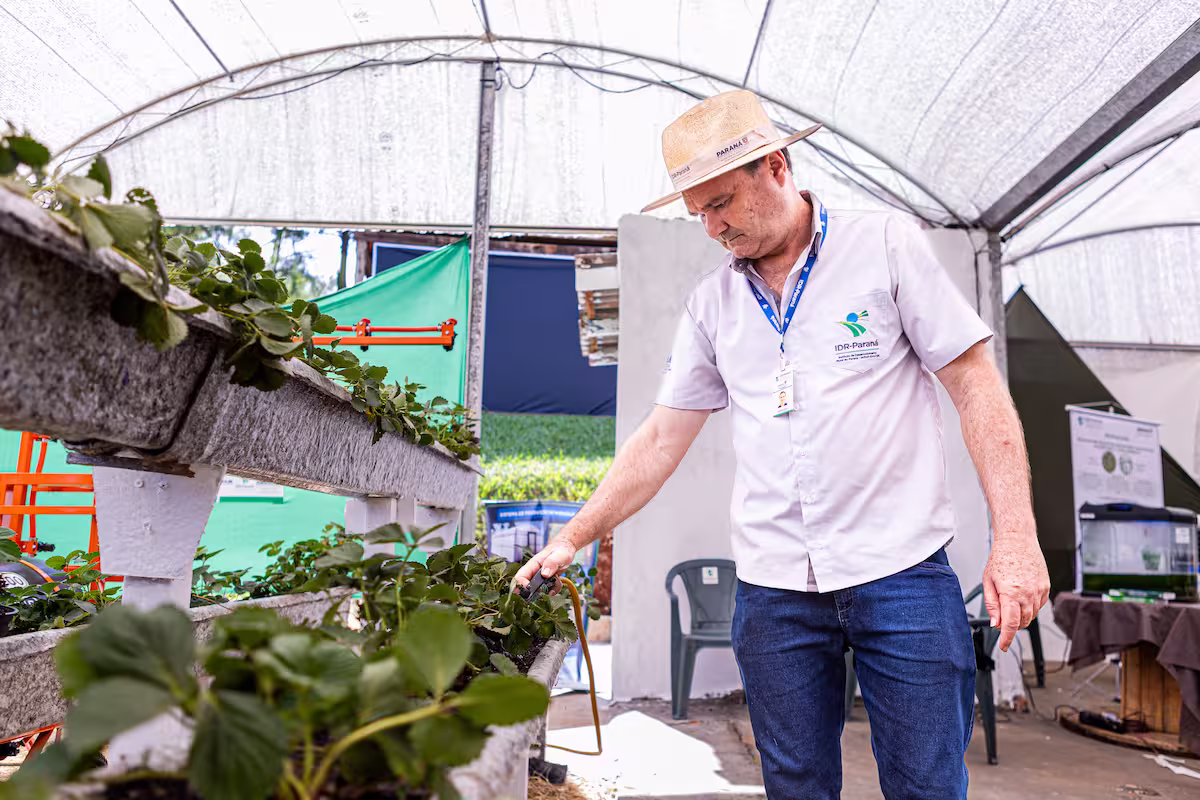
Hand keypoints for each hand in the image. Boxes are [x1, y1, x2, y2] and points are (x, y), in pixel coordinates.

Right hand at [514, 539, 577, 591]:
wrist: (566, 549)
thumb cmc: (560, 549)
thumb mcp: (558, 555)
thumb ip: (551, 563)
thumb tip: (544, 575)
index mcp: (532, 565)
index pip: (520, 577)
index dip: (521, 585)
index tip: (530, 589)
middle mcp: (534, 573)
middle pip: (526, 588)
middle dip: (535, 592)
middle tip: (545, 589)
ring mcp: (540, 579)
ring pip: (538, 591)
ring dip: (547, 591)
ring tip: (556, 582)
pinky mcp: (546, 582)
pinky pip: (548, 591)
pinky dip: (554, 590)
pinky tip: (559, 582)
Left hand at [983, 535, 1050, 651]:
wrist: (1018, 540)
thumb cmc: (1001, 557)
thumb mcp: (988, 581)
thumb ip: (992, 604)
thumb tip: (995, 623)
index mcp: (1010, 593)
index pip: (1010, 624)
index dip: (1007, 638)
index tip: (1004, 646)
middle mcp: (1027, 594)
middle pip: (1022, 622)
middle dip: (1012, 626)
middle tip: (1002, 620)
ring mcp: (1039, 591)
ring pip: (1031, 616)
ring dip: (1021, 617)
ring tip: (1011, 604)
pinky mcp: (1046, 587)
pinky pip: (1039, 606)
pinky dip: (1030, 607)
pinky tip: (1022, 597)